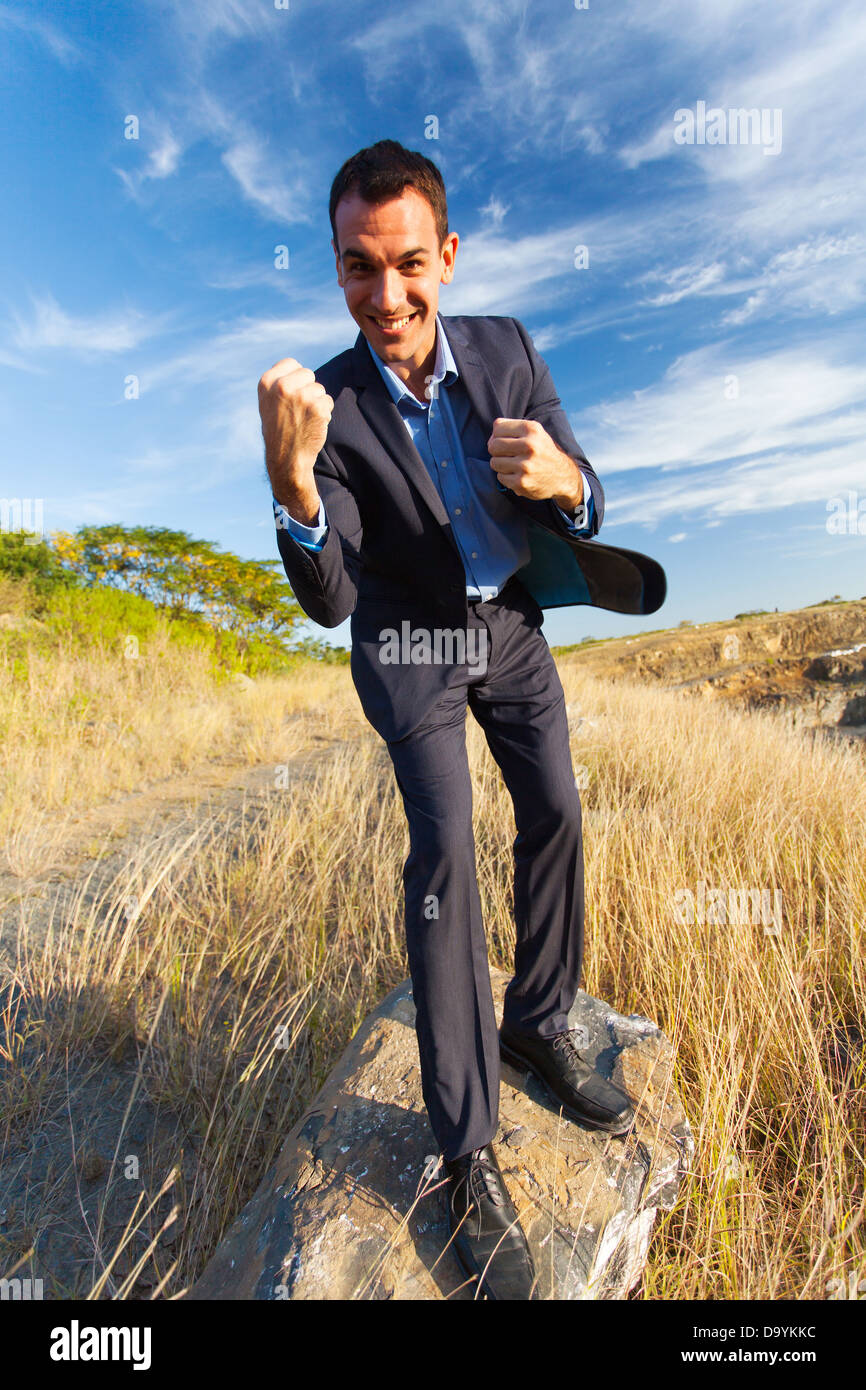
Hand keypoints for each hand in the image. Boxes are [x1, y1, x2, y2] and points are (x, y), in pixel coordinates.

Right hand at [258, 358, 332, 520]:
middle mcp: (282, 387)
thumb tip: (299, 368)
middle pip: (308, 373)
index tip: (291, 395)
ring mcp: (301, 396)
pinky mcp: (317, 408)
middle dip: (308, 389)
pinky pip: (328, 401)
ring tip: (304, 419)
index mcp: (266, 382)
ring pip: (319, 389)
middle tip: (298, 410)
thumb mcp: (269, 403)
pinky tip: (312, 425)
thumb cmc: (279, 430)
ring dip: (317, 402)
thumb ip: (279, 383)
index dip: (296, 378)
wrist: (287, 459)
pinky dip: (325, 413)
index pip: (291, 363)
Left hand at [487, 418, 584, 510]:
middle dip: (496, 451)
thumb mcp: (534, 433)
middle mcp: (529, 445)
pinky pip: (500, 477)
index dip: (497, 435)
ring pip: (494, 462)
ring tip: (514, 465)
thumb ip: (512, 428)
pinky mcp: (521, 482)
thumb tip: (491, 437)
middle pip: (493, 445)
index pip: (498, 427)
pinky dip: (506, 477)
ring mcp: (525, 465)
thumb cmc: (543, 451)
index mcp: (532, 429)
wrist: (563, 476)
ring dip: (501, 465)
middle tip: (507, 455)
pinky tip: (518, 475)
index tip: (506, 441)